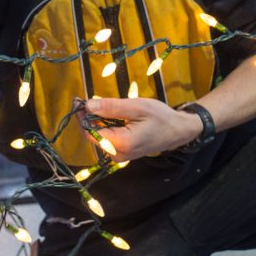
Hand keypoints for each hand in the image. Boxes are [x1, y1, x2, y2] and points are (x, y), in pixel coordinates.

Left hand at [82, 97, 203, 161]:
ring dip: (95, 121)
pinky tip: (108, 115)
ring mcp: (119, 156)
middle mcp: (117, 154)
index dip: (81, 117)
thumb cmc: (160, 117)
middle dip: (86, 117)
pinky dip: (104, 126)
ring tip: (96, 105)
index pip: (90, 132)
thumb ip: (111, 107)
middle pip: (92, 135)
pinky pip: (107, 139)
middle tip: (84, 100)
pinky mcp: (122, 153)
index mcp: (121, 143)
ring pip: (99, 137)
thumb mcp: (136, 107)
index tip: (77, 100)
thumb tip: (87, 105)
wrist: (178, 131)